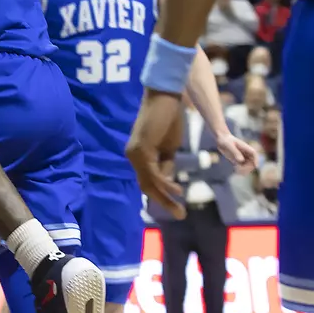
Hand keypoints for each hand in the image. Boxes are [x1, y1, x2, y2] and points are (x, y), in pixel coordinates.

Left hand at [126, 90, 186, 218]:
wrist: (166, 97)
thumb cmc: (169, 118)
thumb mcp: (169, 147)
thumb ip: (166, 164)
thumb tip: (168, 182)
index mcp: (139, 155)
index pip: (148, 181)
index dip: (161, 196)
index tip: (175, 207)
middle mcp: (133, 156)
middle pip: (146, 185)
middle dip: (163, 202)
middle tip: (179, 216)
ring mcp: (135, 153)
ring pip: (149, 182)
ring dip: (165, 198)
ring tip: (180, 210)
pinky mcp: (141, 149)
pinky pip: (153, 172)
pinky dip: (165, 184)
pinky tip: (177, 190)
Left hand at [212, 129, 260, 170]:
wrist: (221, 139)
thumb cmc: (225, 140)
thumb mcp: (229, 145)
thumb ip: (235, 152)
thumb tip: (241, 160)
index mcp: (246, 147)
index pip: (254, 154)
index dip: (256, 160)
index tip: (256, 166)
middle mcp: (246, 153)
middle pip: (252, 162)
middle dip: (248, 167)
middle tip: (239, 168)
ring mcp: (243, 157)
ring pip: (248, 166)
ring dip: (244, 170)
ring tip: (236, 169)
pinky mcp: (238, 161)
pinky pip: (242, 168)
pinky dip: (240, 170)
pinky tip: (235, 168)